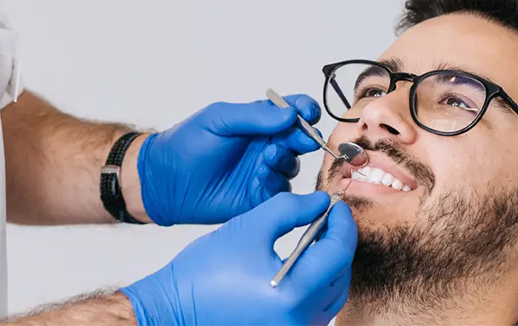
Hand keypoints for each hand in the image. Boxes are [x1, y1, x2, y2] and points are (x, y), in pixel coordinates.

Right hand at [121, 192, 355, 325]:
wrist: (176, 306)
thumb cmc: (204, 271)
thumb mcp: (249, 227)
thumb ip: (289, 209)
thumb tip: (320, 202)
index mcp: (293, 294)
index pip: (337, 253)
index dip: (342, 224)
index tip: (337, 205)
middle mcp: (301, 321)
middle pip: (340, 275)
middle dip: (338, 242)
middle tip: (328, 216)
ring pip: (333, 294)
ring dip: (330, 264)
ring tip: (317, 236)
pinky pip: (317, 309)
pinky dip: (317, 283)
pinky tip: (305, 262)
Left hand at [136, 95, 320, 224]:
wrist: (166, 180)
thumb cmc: (187, 144)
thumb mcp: (218, 119)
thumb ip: (254, 115)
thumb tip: (290, 114)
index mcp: (258, 122)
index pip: (292, 111)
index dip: (304, 109)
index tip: (307, 112)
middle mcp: (266, 145)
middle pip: (300, 138)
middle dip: (304, 137)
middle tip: (299, 138)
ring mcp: (264, 172)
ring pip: (293, 165)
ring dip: (285, 159)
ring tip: (266, 157)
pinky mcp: (259, 197)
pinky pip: (281, 191)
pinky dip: (275, 182)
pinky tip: (259, 177)